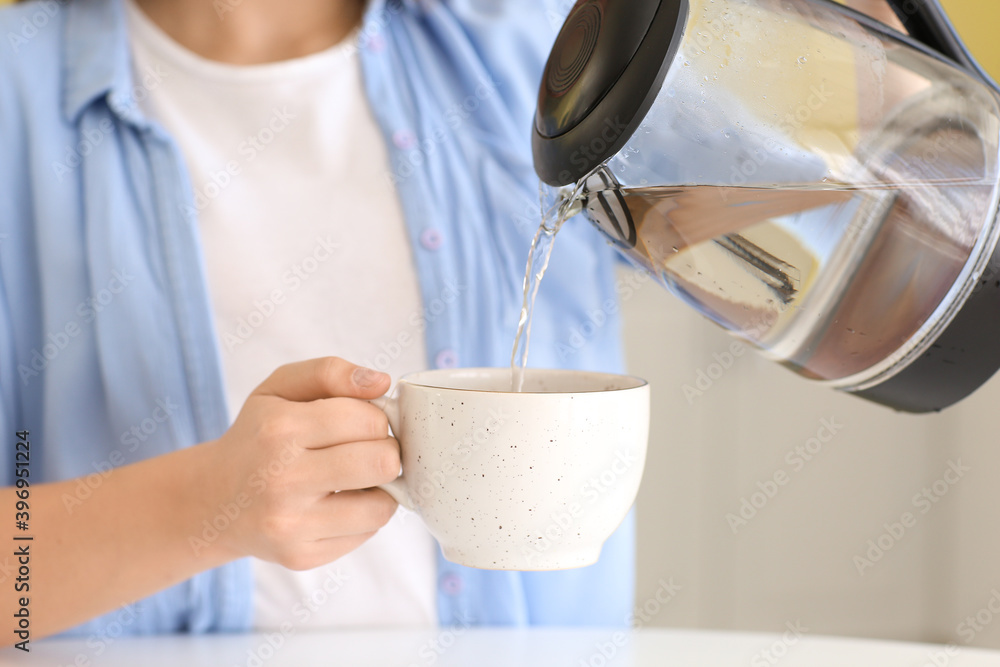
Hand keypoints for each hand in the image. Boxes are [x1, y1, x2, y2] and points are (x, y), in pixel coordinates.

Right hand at [204, 357, 399, 569]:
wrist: (213, 499)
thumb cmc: (257, 435)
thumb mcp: (280, 387)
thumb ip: (331, 372)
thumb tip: (381, 382)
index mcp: (280, 429)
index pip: (369, 420)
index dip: (376, 418)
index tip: (362, 423)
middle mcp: (283, 480)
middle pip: (382, 462)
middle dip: (384, 451)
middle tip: (365, 450)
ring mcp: (291, 524)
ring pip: (381, 506)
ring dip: (380, 488)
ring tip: (355, 478)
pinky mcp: (301, 556)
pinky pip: (366, 533)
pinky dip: (363, 515)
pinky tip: (338, 502)